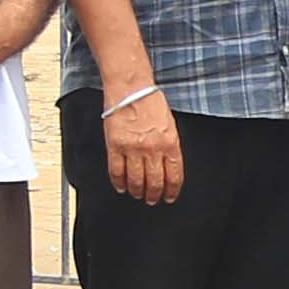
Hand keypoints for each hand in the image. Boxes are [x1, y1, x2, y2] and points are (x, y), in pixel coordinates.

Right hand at [100, 84, 186, 202]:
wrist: (131, 88)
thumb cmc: (150, 102)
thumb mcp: (170, 125)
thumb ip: (169, 146)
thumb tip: (167, 167)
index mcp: (170, 143)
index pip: (174, 176)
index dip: (171, 191)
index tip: (169, 197)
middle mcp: (153, 149)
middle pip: (155, 182)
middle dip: (154, 195)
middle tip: (152, 199)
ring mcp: (133, 149)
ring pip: (136, 180)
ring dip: (137, 191)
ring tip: (137, 194)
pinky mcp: (115, 146)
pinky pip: (116, 171)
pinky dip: (119, 183)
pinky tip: (121, 186)